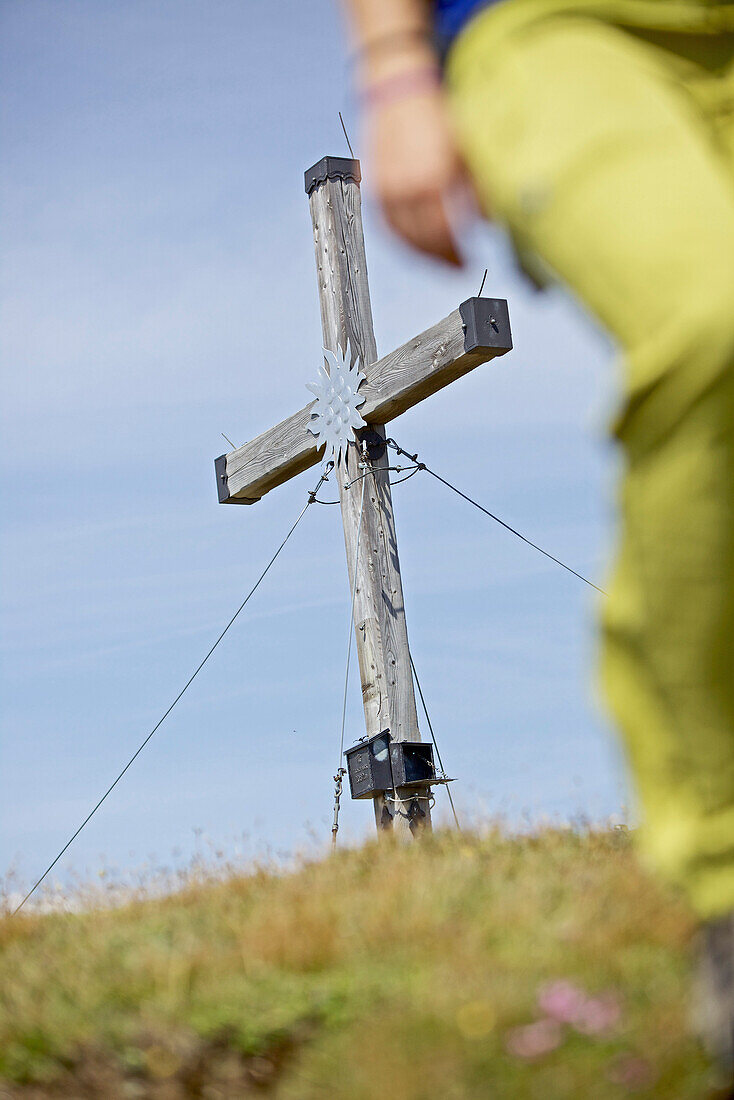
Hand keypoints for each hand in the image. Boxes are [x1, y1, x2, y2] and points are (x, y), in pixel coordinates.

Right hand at [364, 85, 470, 265]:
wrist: (400, 84)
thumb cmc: (439, 111)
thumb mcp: (468, 148)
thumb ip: (477, 187)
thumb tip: (488, 220)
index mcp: (434, 177)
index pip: (445, 232)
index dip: (457, 253)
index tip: (470, 264)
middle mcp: (407, 185)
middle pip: (423, 239)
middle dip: (441, 258)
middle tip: (458, 268)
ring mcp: (388, 186)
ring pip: (402, 236)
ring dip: (421, 254)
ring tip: (438, 260)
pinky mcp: (375, 184)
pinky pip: (387, 223)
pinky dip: (401, 238)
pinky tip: (415, 244)